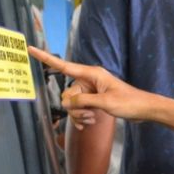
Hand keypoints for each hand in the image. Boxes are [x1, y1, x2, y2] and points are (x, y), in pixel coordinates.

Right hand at [28, 46, 155, 128]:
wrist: (144, 110)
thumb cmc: (129, 102)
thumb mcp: (104, 103)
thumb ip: (82, 101)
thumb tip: (65, 102)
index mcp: (91, 74)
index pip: (64, 66)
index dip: (45, 58)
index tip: (29, 49)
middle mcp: (89, 80)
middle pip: (67, 93)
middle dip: (74, 107)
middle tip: (89, 114)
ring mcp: (91, 91)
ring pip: (72, 104)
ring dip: (79, 114)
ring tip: (92, 119)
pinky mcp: (94, 101)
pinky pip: (79, 109)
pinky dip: (82, 118)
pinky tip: (89, 124)